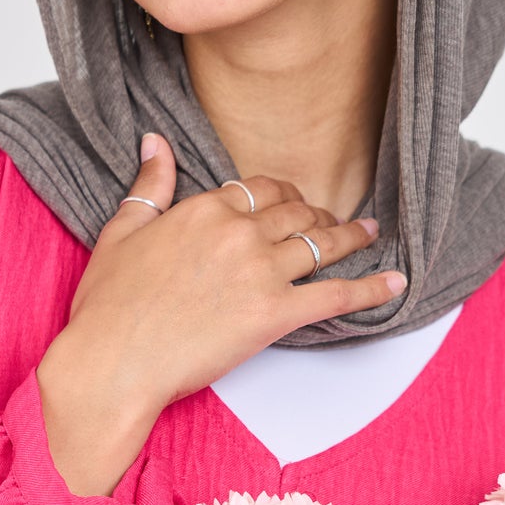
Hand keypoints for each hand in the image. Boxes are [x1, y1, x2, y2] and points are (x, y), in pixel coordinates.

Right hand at [36, 132, 406, 494]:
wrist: (112, 362)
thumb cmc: (107, 306)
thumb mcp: (121, 232)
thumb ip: (149, 186)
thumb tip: (156, 142)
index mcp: (203, 209)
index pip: (258, 190)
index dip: (282, 195)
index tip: (292, 202)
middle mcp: (238, 232)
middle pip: (295, 212)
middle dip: (320, 215)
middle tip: (338, 221)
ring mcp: (261, 271)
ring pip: (320, 244)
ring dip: (351, 238)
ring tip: (369, 235)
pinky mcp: (275, 313)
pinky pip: (337, 294)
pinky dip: (371, 288)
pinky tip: (396, 283)